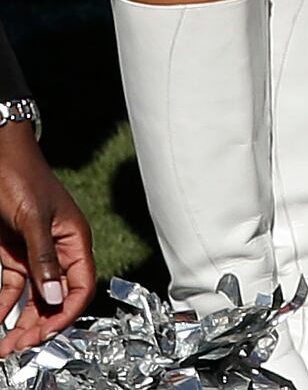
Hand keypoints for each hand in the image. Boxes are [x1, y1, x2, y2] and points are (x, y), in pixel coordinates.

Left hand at [0, 121, 94, 357]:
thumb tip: (55, 300)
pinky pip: (14, 288)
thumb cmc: (20, 180)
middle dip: (39, 325)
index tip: (42, 335)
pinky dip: (4, 307)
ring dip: (21, 322)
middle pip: (56, 299)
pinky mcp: (15, 255)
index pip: (80, 287)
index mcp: (74, 241)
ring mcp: (36, 254)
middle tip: (16, 347)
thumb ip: (44, 260)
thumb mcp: (33, 219)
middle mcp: (59, 252)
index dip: (66, 313)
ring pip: (35, 298)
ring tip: (5, 345)